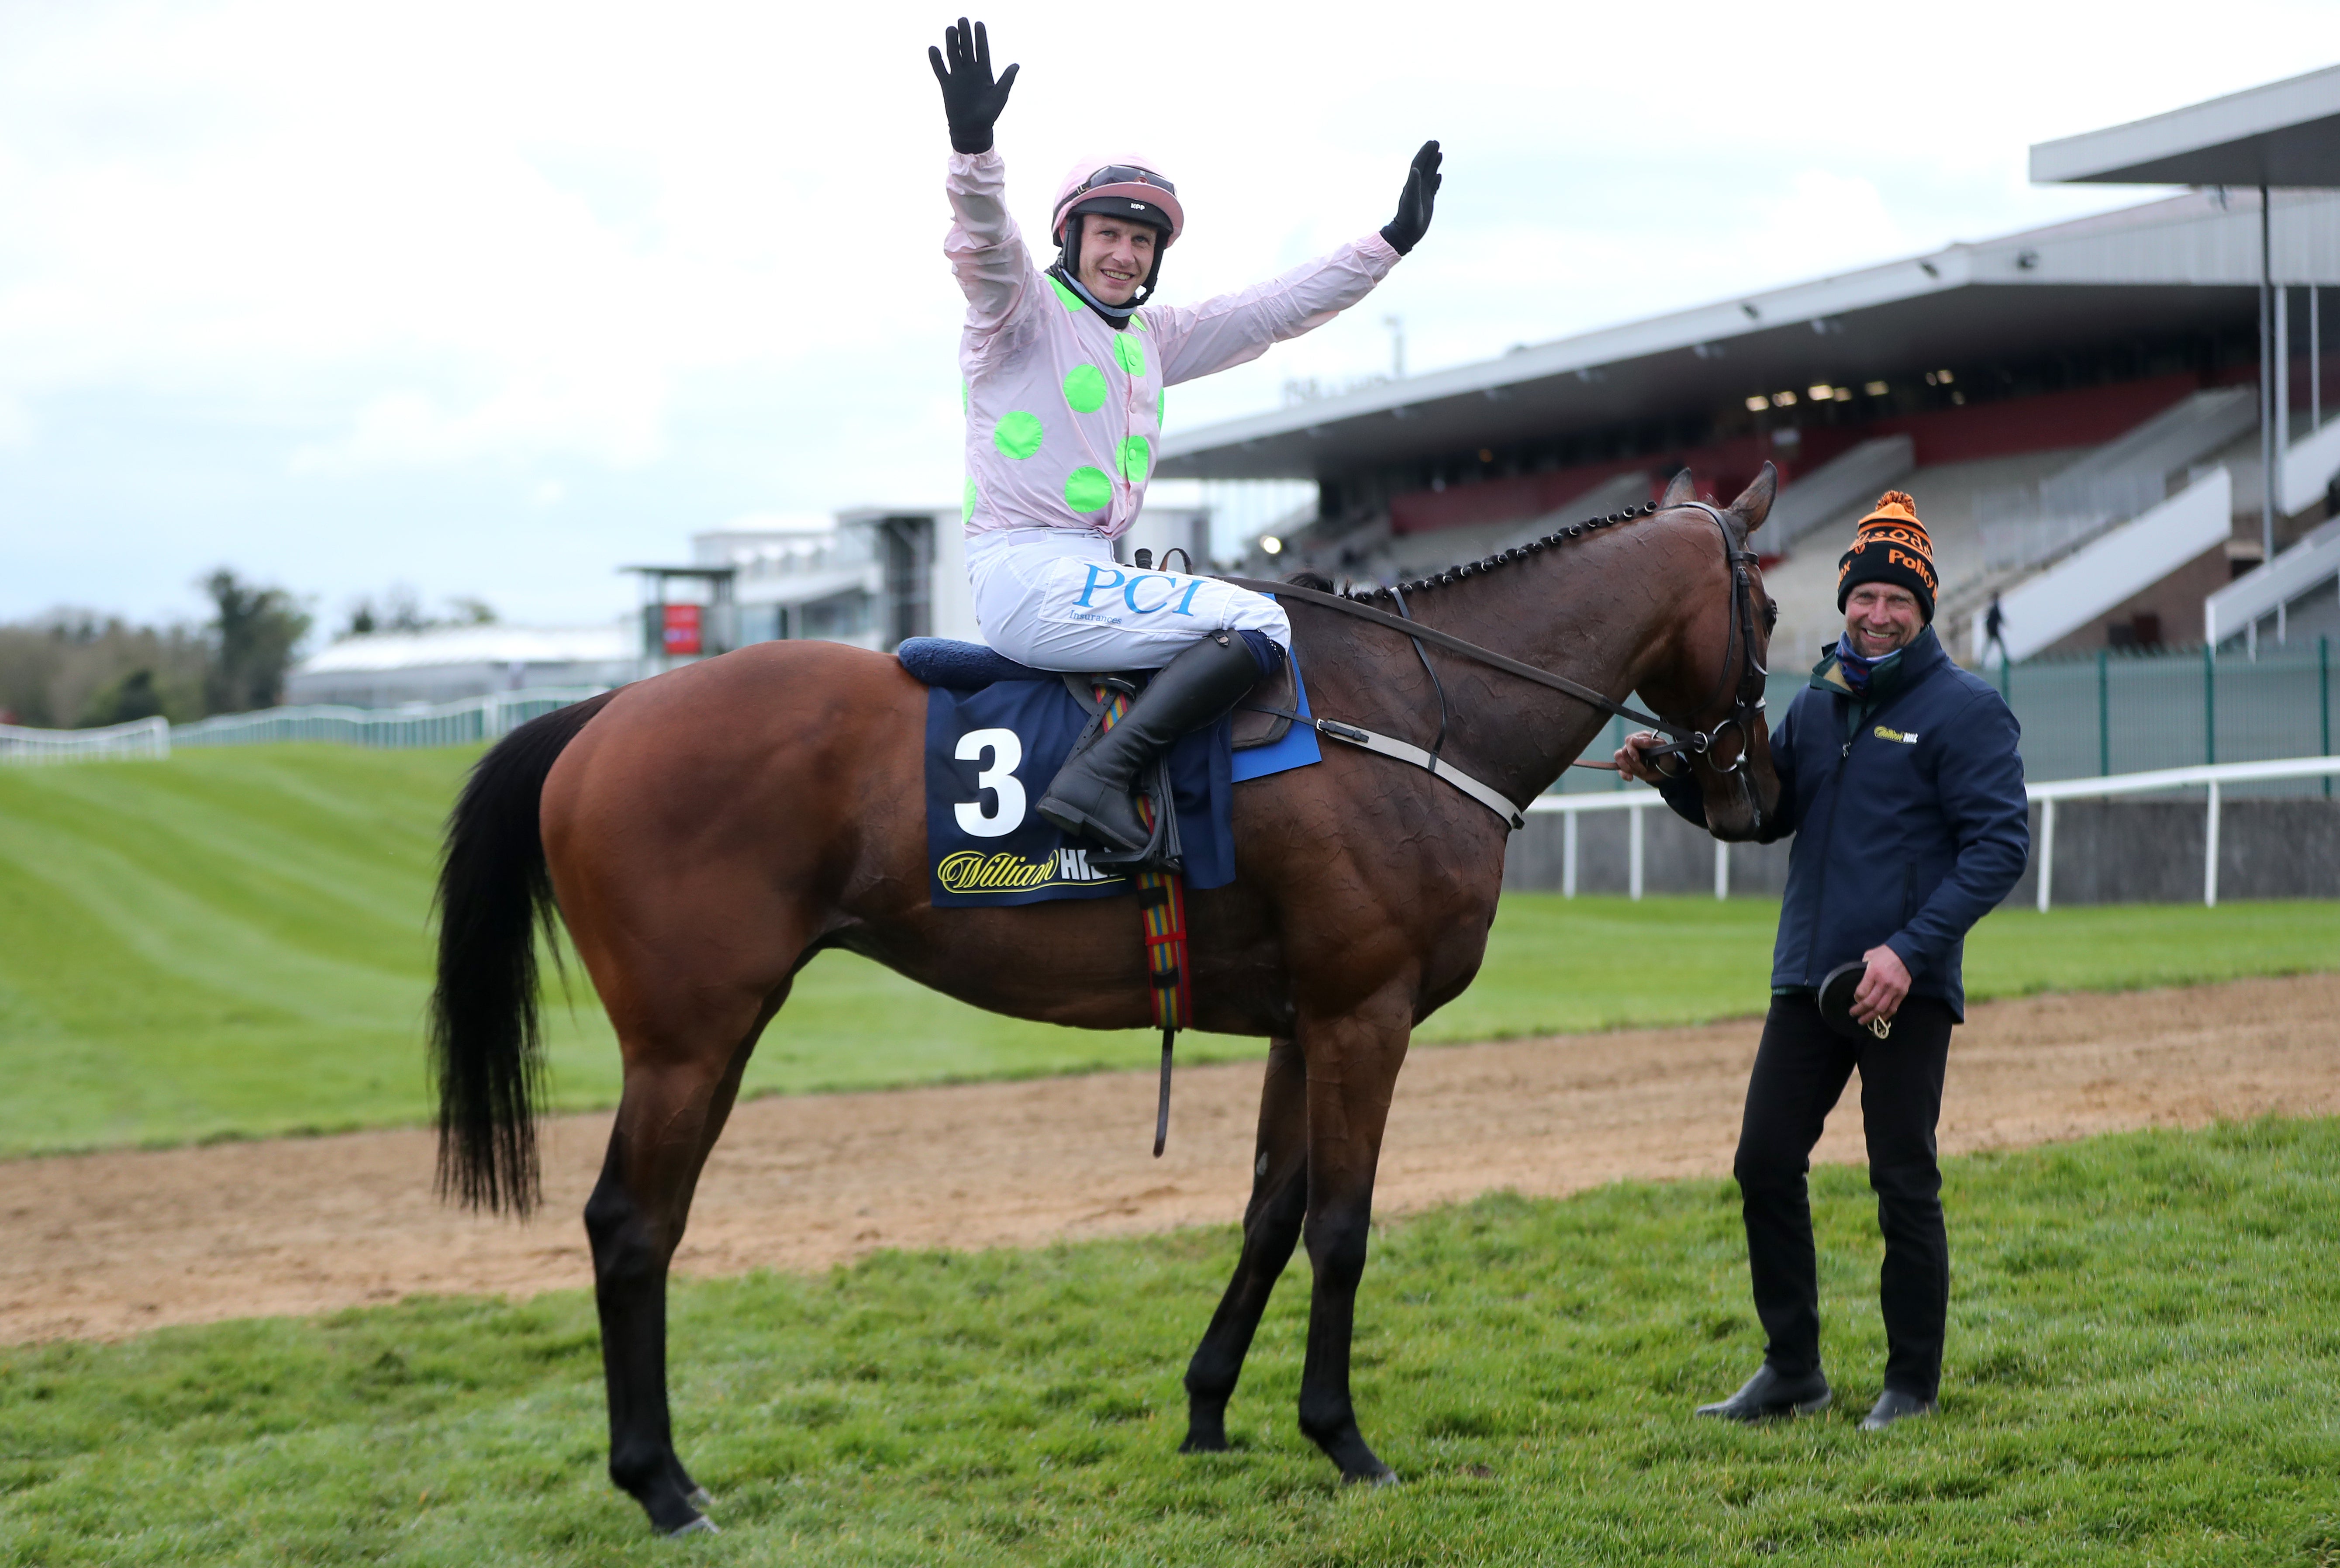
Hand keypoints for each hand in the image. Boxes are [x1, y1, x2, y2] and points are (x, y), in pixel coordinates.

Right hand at [928, 17, 1017, 154]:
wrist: (973, 130)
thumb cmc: (989, 114)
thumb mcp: (1000, 96)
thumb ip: (1006, 80)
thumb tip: (1016, 65)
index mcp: (984, 71)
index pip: (982, 50)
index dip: (980, 37)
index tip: (979, 24)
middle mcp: (971, 71)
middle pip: (967, 48)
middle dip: (965, 34)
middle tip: (963, 20)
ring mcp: (958, 76)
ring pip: (954, 55)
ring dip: (952, 42)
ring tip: (951, 29)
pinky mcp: (947, 84)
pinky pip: (940, 69)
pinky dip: (936, 60)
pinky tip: (933, 48)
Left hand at [1380, 140, 1442, 254]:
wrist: (1406, 233)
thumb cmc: (1407, 217)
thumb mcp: (1410, 200)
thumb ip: (1413, 184)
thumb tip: (1416, 168)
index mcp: (1412, 183)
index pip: (1419, 163)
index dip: (1425, 152)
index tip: (1432, 142)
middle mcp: (1417, 186)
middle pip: (1424, 166)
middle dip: (1430, 154)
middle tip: (1436, 142)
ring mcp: (1422, 193)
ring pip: (1429, 174)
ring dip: (1434, 164)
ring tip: (1439, 154)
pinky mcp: (1427, 201)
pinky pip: (1433, 187)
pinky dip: (1436, 180)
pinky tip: (1439, 175)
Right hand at [1613, 730, 1668, 783]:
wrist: (1669, 771)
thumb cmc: (1667, 757)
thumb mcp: (1663, 748)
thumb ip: (1649, 743)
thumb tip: (1634, 740)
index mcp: (1642, 738)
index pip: (1629, 741)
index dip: (1632, 751)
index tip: (1637, 759)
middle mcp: (1634, 746)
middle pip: (1623, 752)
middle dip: (1633, 763)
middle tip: (1644, 769)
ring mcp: (1630, 756)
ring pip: (1618, 759)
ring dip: (1628, 768)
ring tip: (1639, 772)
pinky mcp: (1629, 766)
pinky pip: (1619, 769)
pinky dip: (1623, 774)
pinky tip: (1631, 778)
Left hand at [1851, 945, 1910, 1025]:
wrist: (1908, 953)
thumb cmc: (1886, 953)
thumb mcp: (1870, 955)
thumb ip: (1863, 967)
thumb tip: (1858, 979)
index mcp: (1873, 973)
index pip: (1862, 992)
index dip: (1856, 998)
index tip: (1854, 999)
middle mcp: (1884, 983)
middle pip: (1870, 1003)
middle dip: (1860, 1011)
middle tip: (1853, 1014)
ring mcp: (1894, 990)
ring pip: (1881, 1008)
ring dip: (1871, 1017)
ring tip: (1863, 1021)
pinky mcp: (1902, 993)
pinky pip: (1893, 1008)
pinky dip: (1885, 1016)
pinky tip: (1878, 1020)